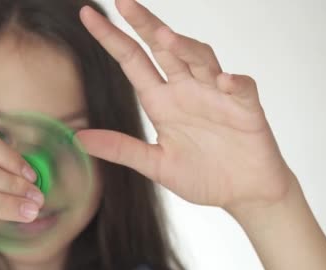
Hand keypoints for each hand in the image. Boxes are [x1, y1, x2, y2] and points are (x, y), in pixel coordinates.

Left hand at [76, 0, 293, 211]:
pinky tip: (222, 81)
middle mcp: (187, 91)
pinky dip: (233, 82)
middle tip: (123, 3)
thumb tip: (78, 139)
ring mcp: (216, 96)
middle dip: (145, 24)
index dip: (112, 38)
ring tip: (164, 36)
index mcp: (162, 101)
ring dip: (185, 46)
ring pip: (201, 59)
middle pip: (164, 48)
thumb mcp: (154, 164)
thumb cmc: (202, 176)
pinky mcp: (246, 109)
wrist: (243, 194)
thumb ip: (120, 148)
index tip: (88, 15)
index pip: (132, 61)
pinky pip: (241, 88)